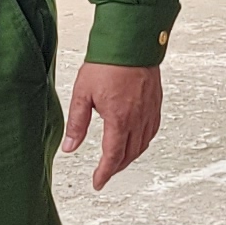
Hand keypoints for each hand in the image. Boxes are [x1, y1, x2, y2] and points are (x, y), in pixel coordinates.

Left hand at [64, 64, 162, 189]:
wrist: (131, 42)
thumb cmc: (107, 63)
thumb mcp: (82, 94)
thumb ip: (77, 124)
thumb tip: (70, 147)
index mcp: (119, 119)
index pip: (112, 156)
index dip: (104, 173)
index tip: (97, 183)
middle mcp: (138, 119)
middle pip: (129, 155)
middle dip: (116, 167)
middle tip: (104, 173)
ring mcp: (149, 111)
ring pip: (142, 145)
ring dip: (130, 157)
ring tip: (118, 160)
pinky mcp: (156, 103)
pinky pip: (152, 131)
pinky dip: (143, 142)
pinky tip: (136, 140)